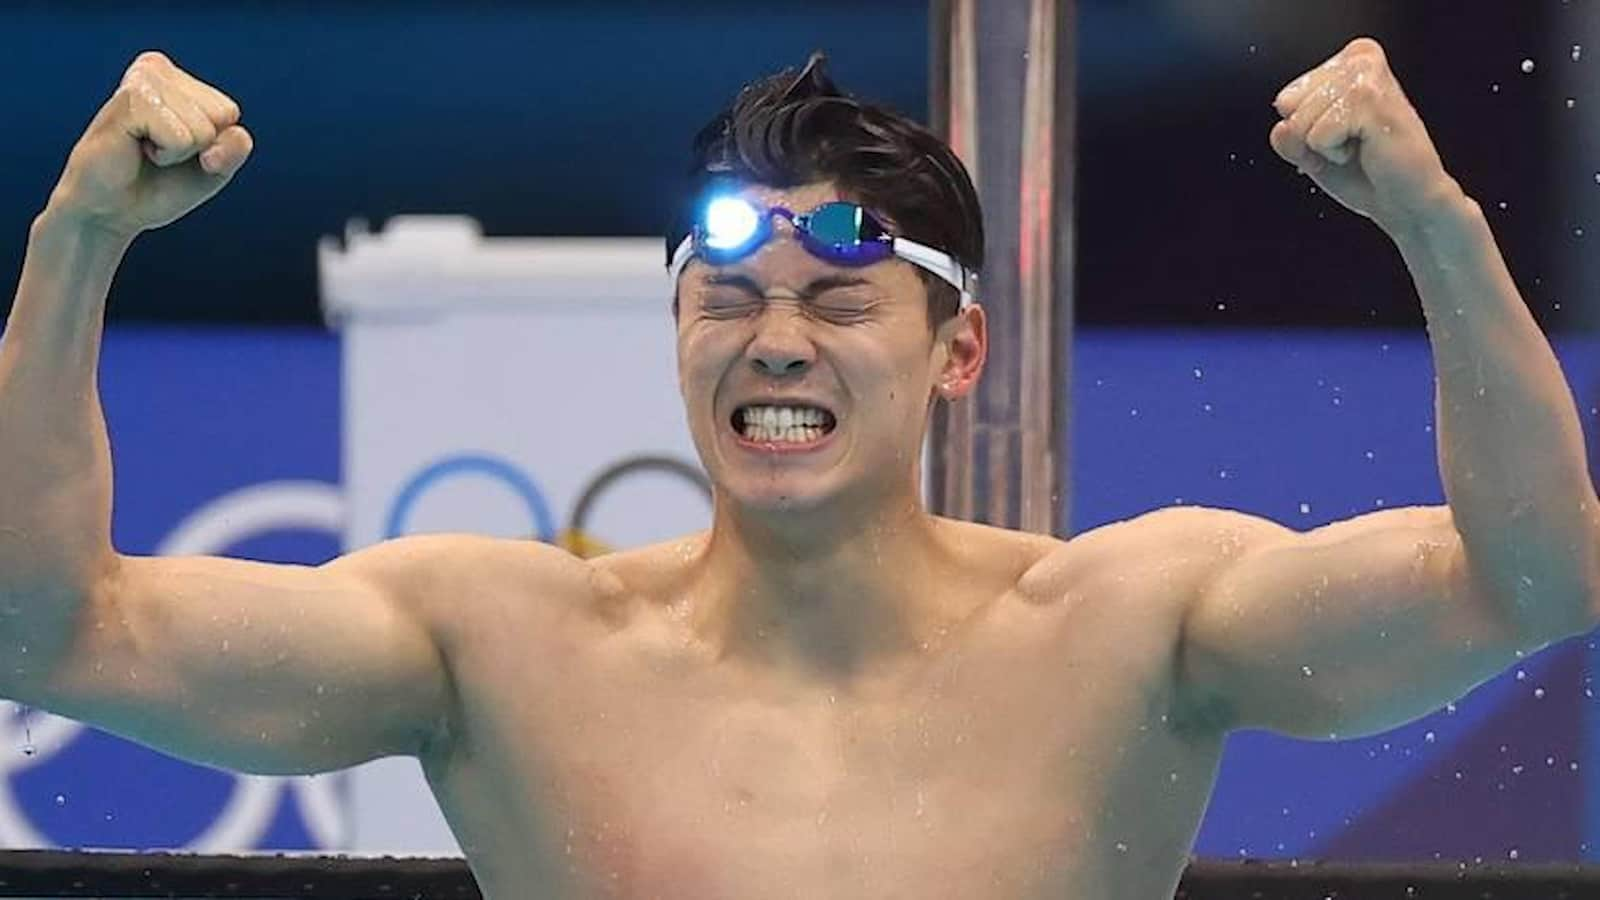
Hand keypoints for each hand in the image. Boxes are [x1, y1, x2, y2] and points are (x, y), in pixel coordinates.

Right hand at [45, 51, 252, 238]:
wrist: (109, 210)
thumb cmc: (157, 185)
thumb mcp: (213, 170)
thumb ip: (235, 148)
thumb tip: (235, 131)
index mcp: (176, 79)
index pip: (229, 112)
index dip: (210, 146)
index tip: (173, 150)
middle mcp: (156, 69)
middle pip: (223, 115)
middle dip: (198, 147)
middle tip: (156, 151)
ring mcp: (142, 79)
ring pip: (204, 128)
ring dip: (179, 153)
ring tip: (144, 150)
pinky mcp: (132, 98)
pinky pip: (182, 138)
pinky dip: (166, 155)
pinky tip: (136, 148)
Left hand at [1270, 38, 1461, 232]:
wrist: (1407, 200)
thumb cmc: (1367, 173)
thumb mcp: (1312, 152)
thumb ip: (1288, 136)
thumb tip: (1281, 126)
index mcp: (1349, 62)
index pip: (1286, 98)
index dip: (1304, 131)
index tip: (1342, 138)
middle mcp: (1360, 59)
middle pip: (1289, 106)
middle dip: (1311, 138)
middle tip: (1353, 145)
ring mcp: (1366, 75)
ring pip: (1300, 121)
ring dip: (1324, 147)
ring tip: (1362, 146)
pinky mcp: (1368, 98)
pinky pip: (1315, 136)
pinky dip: (1334, 154)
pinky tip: (1369, 149)